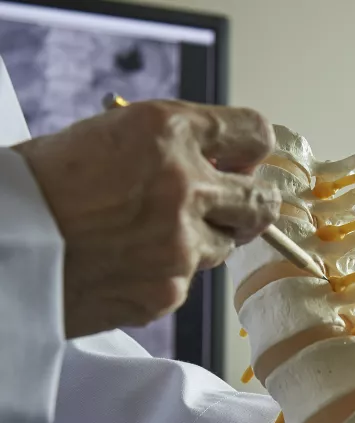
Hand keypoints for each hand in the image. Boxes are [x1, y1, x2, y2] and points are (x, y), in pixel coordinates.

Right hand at [13, 100, 280, 337]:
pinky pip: (188, 279)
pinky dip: (167, 272)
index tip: (244, 160)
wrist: (3, 248)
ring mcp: (181, 246)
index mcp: (166, 132)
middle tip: (229, 207)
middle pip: (261, 201)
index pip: (254, 134)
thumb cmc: (42, 187)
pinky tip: (127, 264)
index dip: (251, 150)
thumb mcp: (109, 137)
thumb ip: (174, 147)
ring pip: (225, 245)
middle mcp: (185, 186)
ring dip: (202, 240)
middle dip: (249, 204)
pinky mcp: (169, 291)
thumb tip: (223, 161)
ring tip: (147, 236)